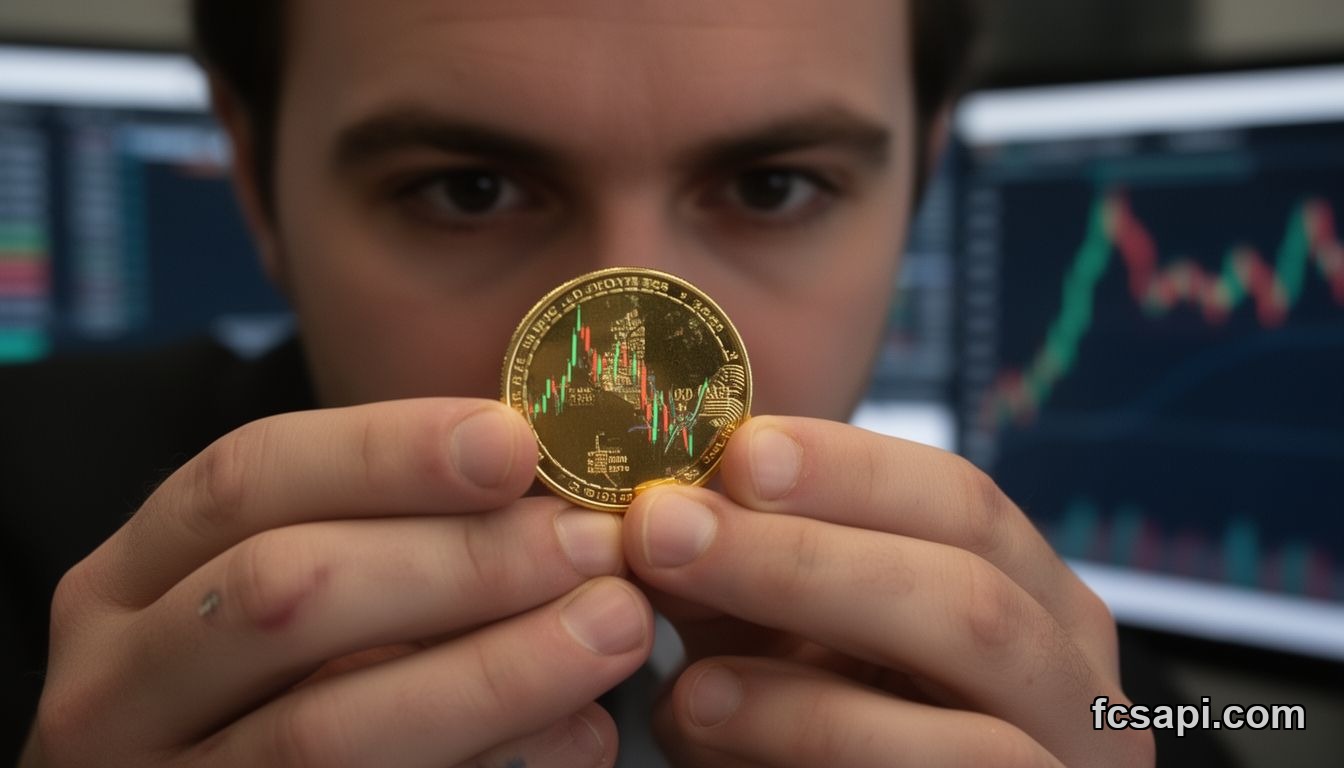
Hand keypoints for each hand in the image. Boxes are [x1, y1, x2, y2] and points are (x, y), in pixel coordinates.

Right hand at [23, 399, 651, 767]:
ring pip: (328, 729)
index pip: (246, 478)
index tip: (517, 443)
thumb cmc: (272, 687)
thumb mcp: (291, 590)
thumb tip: (556, 494)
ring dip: (497, 671)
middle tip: (596, 545)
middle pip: (282, 591)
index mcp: (129, 582)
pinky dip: (496, 766)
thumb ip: (390, 536)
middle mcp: (118, 686)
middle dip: (460, 560)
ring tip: (618, 628)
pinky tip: (582, 733)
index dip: (387, 450)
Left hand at [624, 415, 1153, 766]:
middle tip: (667, 530)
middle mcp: (1073, 669)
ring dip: (804, 640)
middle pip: (968, 582)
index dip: (846, 468)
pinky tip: (707, 714)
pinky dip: (811, 730)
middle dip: (803, 553)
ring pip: (970, 657)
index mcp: (1027, 595)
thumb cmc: (812, 747)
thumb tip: (666, 505)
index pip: (960, 500)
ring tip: (680, 655)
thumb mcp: (772, 642)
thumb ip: (736, 575)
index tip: (731, 452)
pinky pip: (950, 759)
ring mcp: (1070, 753)